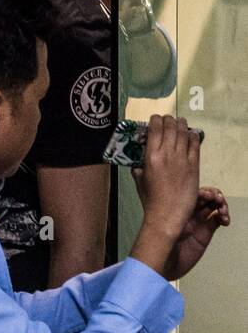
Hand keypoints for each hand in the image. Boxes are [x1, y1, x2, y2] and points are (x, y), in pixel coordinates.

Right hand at [132, 115, 201, 242]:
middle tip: (169, 119)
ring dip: (182, 125)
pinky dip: (194, 136)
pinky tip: (192, 134)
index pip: (154, 129)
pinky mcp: (194, 165)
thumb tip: (137, 163)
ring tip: (181, 123)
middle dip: (169, 120)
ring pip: (183, 133)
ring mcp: (182, 159)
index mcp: (150, 156)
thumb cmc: (151, 200)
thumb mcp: (140, 182)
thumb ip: (138, 169)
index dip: (155, 120)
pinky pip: (195, 145)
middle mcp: (167, 154)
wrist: (167, 214)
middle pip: (170, 127)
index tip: (156, 118)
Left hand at [156, 186, 229, 280]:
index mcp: (174, 207)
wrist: (162, 265)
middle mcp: (185, 213)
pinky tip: (224, 220)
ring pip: (212, 207)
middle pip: (204, 198)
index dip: (203, 191)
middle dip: (214, 196)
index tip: (209, 195)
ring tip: (223, 211)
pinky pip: (217, 221)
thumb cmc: (156, 245)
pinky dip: (223, 217)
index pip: (191, 193)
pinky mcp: (204, 234)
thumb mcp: (162, 225)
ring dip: (221, 205)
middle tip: (218, 200)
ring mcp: (195, 223)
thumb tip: (175, 197)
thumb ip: (170, 212)